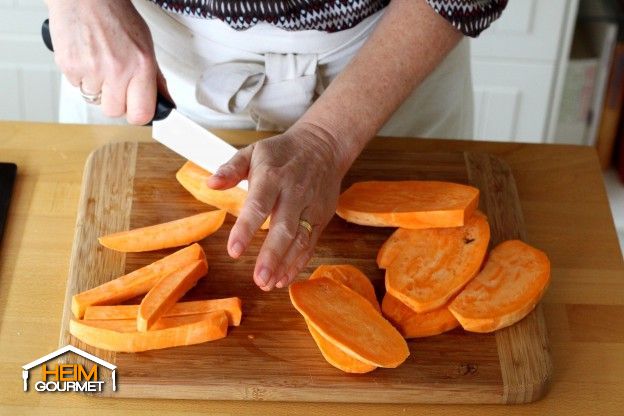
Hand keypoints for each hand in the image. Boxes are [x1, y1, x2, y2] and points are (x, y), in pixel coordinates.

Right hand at [46, 0, 167, 123]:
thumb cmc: (115, 16)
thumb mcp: (146, 45)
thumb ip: (155, 78)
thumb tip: (165, 102)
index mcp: (141, 65)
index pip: (141, 114)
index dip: (137, 114)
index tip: (136, 109)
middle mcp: (117, 69)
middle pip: (115, 111)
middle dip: (116, 101)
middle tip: (115, 82)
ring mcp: (91, 69)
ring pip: (94, 100)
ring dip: (97, 88)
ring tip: (99, 63)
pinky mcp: (69, 66)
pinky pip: (76, 87)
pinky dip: (81, 77)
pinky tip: (86, 57)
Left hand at [207, 123, 352, 290]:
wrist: (324, 146)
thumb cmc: (282, 152)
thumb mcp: (253, 151)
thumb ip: (231, 169)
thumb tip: (210, 184)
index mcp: (273, 176)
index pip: (259, 205)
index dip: (246, 229)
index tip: (234, 251)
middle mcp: (294, 193)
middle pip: (284, 228)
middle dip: (272, 256)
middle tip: (259, 280)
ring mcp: (311, 207)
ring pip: (301, 239)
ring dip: (286, 264)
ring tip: (269, 283)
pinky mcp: (321, 217)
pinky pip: (311, 243)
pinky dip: (299, 262)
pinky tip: (284, 278)